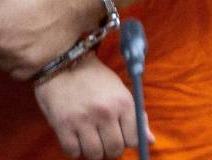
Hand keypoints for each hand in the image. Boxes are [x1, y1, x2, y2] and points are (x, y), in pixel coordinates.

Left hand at [0, 0, 91, 79]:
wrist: (69, 1)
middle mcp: (3, 46)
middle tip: (8, 25)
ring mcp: (19, 59)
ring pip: (0, 64)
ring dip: (4, 53)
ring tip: (18, 35)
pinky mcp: (35, 67)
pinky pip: (16, 73)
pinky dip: (17, 64)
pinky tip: (26, 48)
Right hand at [34, 54, 150, 158]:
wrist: (60, 61)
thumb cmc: (93, 78)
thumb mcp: (119, 91)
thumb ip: (136, 117)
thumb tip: (150, 141)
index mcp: (123, 102)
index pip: (133, 140)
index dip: (126, 141)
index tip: (119, 136)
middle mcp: (105, 112)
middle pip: (114, 150)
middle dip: (109, 148)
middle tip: (102, 138)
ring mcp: (83, 120)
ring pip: (94, 155)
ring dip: (92, 150)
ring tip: (88, 138)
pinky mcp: (62, 124)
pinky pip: (72, 153)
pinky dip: (74, 150)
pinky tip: (74, 137)